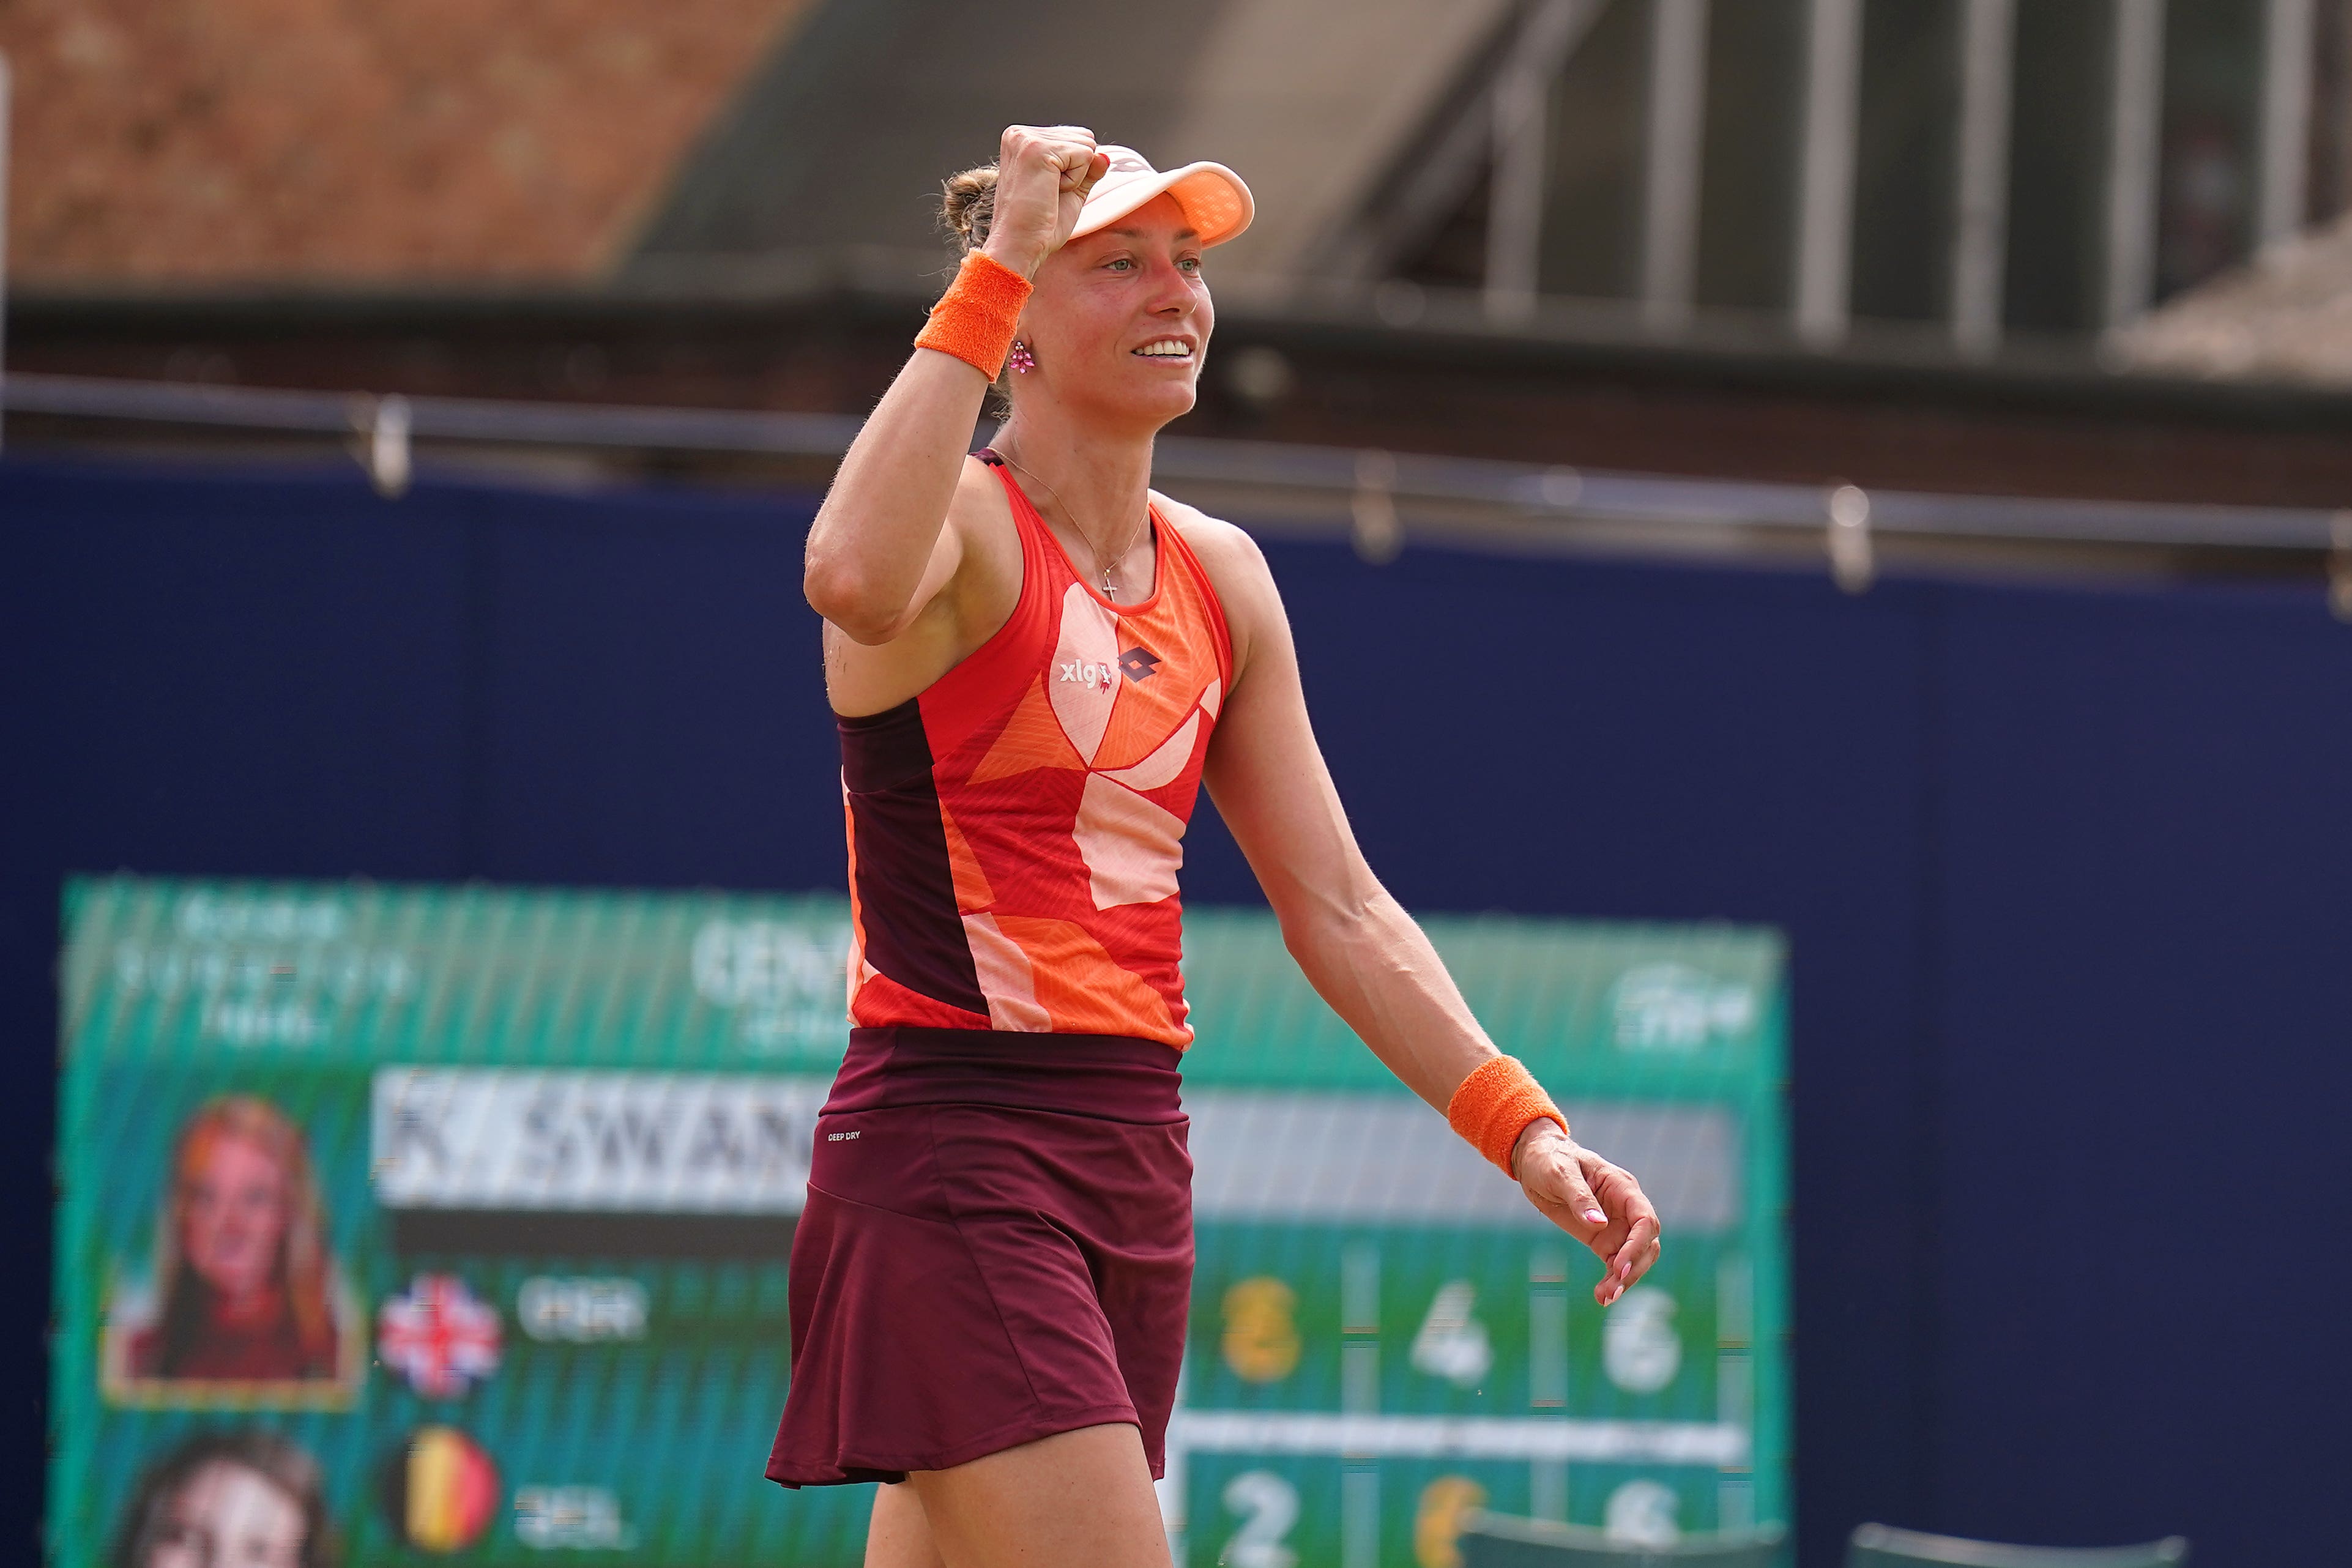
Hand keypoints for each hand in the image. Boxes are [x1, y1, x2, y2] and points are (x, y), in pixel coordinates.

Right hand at [981, 124, 1111, 278]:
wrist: (1019, 246)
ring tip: (1048, 193)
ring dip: (1076, 176)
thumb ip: (1087, 170)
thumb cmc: (1039, 226)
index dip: (1073, 170)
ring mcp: (1026, 139)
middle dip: (1076, 171)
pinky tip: (1051, 192)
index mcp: (1022, 140)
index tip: (1046, 191)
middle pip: (1083, 137)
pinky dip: (1075, 180)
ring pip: (1086, 145)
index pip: (1074, 138)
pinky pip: (1084, 155)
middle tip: (1049, 194)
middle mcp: (1020, 133)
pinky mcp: (1037, 149)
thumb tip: (1104, 156)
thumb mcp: (1070, 191)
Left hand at [1513, 1121, 1662, 1306]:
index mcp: (1622, 1188)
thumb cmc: (1549, 1159)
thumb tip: (1599, 1223)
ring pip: (1635, 1259)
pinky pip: (1615, 1265)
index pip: (1645, 1219)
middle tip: (1613, 1288)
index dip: (1637, 1244)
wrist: (1534, 1161)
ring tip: (1605, 1297)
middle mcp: (1626, 1209)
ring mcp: (1616, 1226)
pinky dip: (1611, 1281)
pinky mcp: (1602, 1240)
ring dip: (1625, 1280)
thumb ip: (1579, 1198)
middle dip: (1634, 1267)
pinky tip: (1601, 1297)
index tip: (1618, 1264)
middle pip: (1647, 1244)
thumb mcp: (1560, 1173)